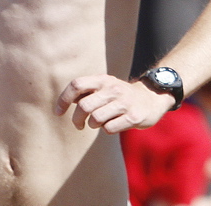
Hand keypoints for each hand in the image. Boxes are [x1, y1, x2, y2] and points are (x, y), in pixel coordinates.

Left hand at [55, 74, 173, 133]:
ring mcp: (124, 103)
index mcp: (102, 80)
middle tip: (78, 125)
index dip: (63, 99)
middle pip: (84, 106)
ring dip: (92, 125)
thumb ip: (86, 91)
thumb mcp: (104, 86)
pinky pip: (109, 129)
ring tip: (97, 123)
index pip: (76, 85)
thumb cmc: (120, 95)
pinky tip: (112, 125)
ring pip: (96, 119)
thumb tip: (66, 100)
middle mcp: (112, 89)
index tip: (58, 112)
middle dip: (76, 119)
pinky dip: (106, 130)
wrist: (151, 98)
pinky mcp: (133, 117)